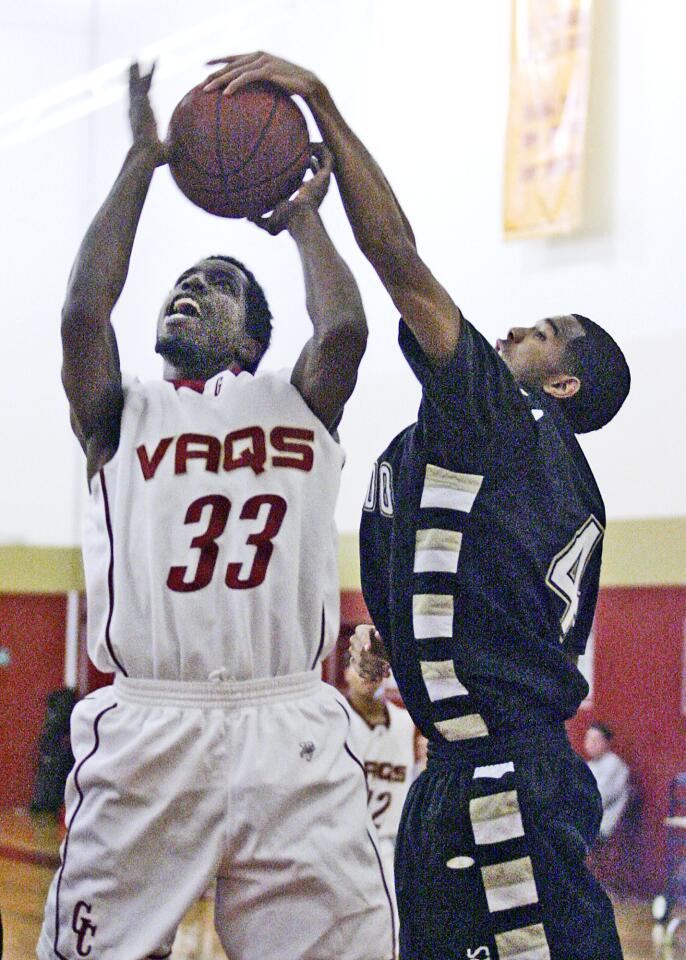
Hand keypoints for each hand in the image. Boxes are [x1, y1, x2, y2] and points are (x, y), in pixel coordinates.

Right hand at [128, 62, 166, 165]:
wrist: (144, 153)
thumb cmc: (154, 158)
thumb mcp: (166, 152)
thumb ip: (172, 149)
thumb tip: (184, 156)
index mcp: (141, 120)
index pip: (143, 103)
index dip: (143, 94)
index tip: (143, 89)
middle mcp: (136, 111)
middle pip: (135, 90)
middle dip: (133, 77)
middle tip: (132, 66)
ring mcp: (137, 105)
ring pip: (136, 83)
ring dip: (135, 70)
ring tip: (134, 57)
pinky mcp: (141, 102)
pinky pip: (145, 82)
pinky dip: (147, 71)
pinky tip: (148, 60)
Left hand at [203, 51, 318, 99]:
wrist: (309, 85)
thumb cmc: (292, 88)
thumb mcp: (273, 85)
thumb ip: (260, 86)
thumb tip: (251, 101)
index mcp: (258, 57)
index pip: (233, 58)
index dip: (218, 61)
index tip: (204, 66)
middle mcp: (258, 56)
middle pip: (230, 65)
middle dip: (214, 75)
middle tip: (200, 85)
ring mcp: (263, 61)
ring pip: (235, 70)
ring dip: (219, 81)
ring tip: (207, 91)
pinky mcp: (268, 70)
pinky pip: (247, 77)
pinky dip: (235, 85)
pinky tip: (226, 94)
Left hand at [249, 143, 332, 234]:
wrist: (298, 218)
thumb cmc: (286, 222)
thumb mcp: (270, 222)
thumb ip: (259, 219)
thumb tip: (246, 218)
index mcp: (306, 196)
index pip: (308, 181)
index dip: (302, 171)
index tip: (296, 161)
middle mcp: (317, 188)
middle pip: (319, 169)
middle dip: (313, 157)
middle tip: (304, 146)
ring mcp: (323, 182)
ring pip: (325, 161)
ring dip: (319, 150)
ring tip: (309, 142)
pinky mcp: (326, 177)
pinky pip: (328, 158)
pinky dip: (322, 149)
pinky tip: (312, 143)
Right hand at [348, 625, 389, 682]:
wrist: (385, 650)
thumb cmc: (386, 642)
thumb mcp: (386, 639)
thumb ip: (382, 637)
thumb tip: (377, 634)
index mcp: (361, 630)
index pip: (360, 634)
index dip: (364, 641)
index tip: (369, 647)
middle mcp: (354, 640)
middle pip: (360, 651)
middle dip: (374, 660)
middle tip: (386, 665)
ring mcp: (353, 652)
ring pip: (360, 663)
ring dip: (374, 670)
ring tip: (386, 673)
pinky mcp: (354, 663)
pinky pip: (359, 671)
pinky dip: (370, 676)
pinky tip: (379, 678)